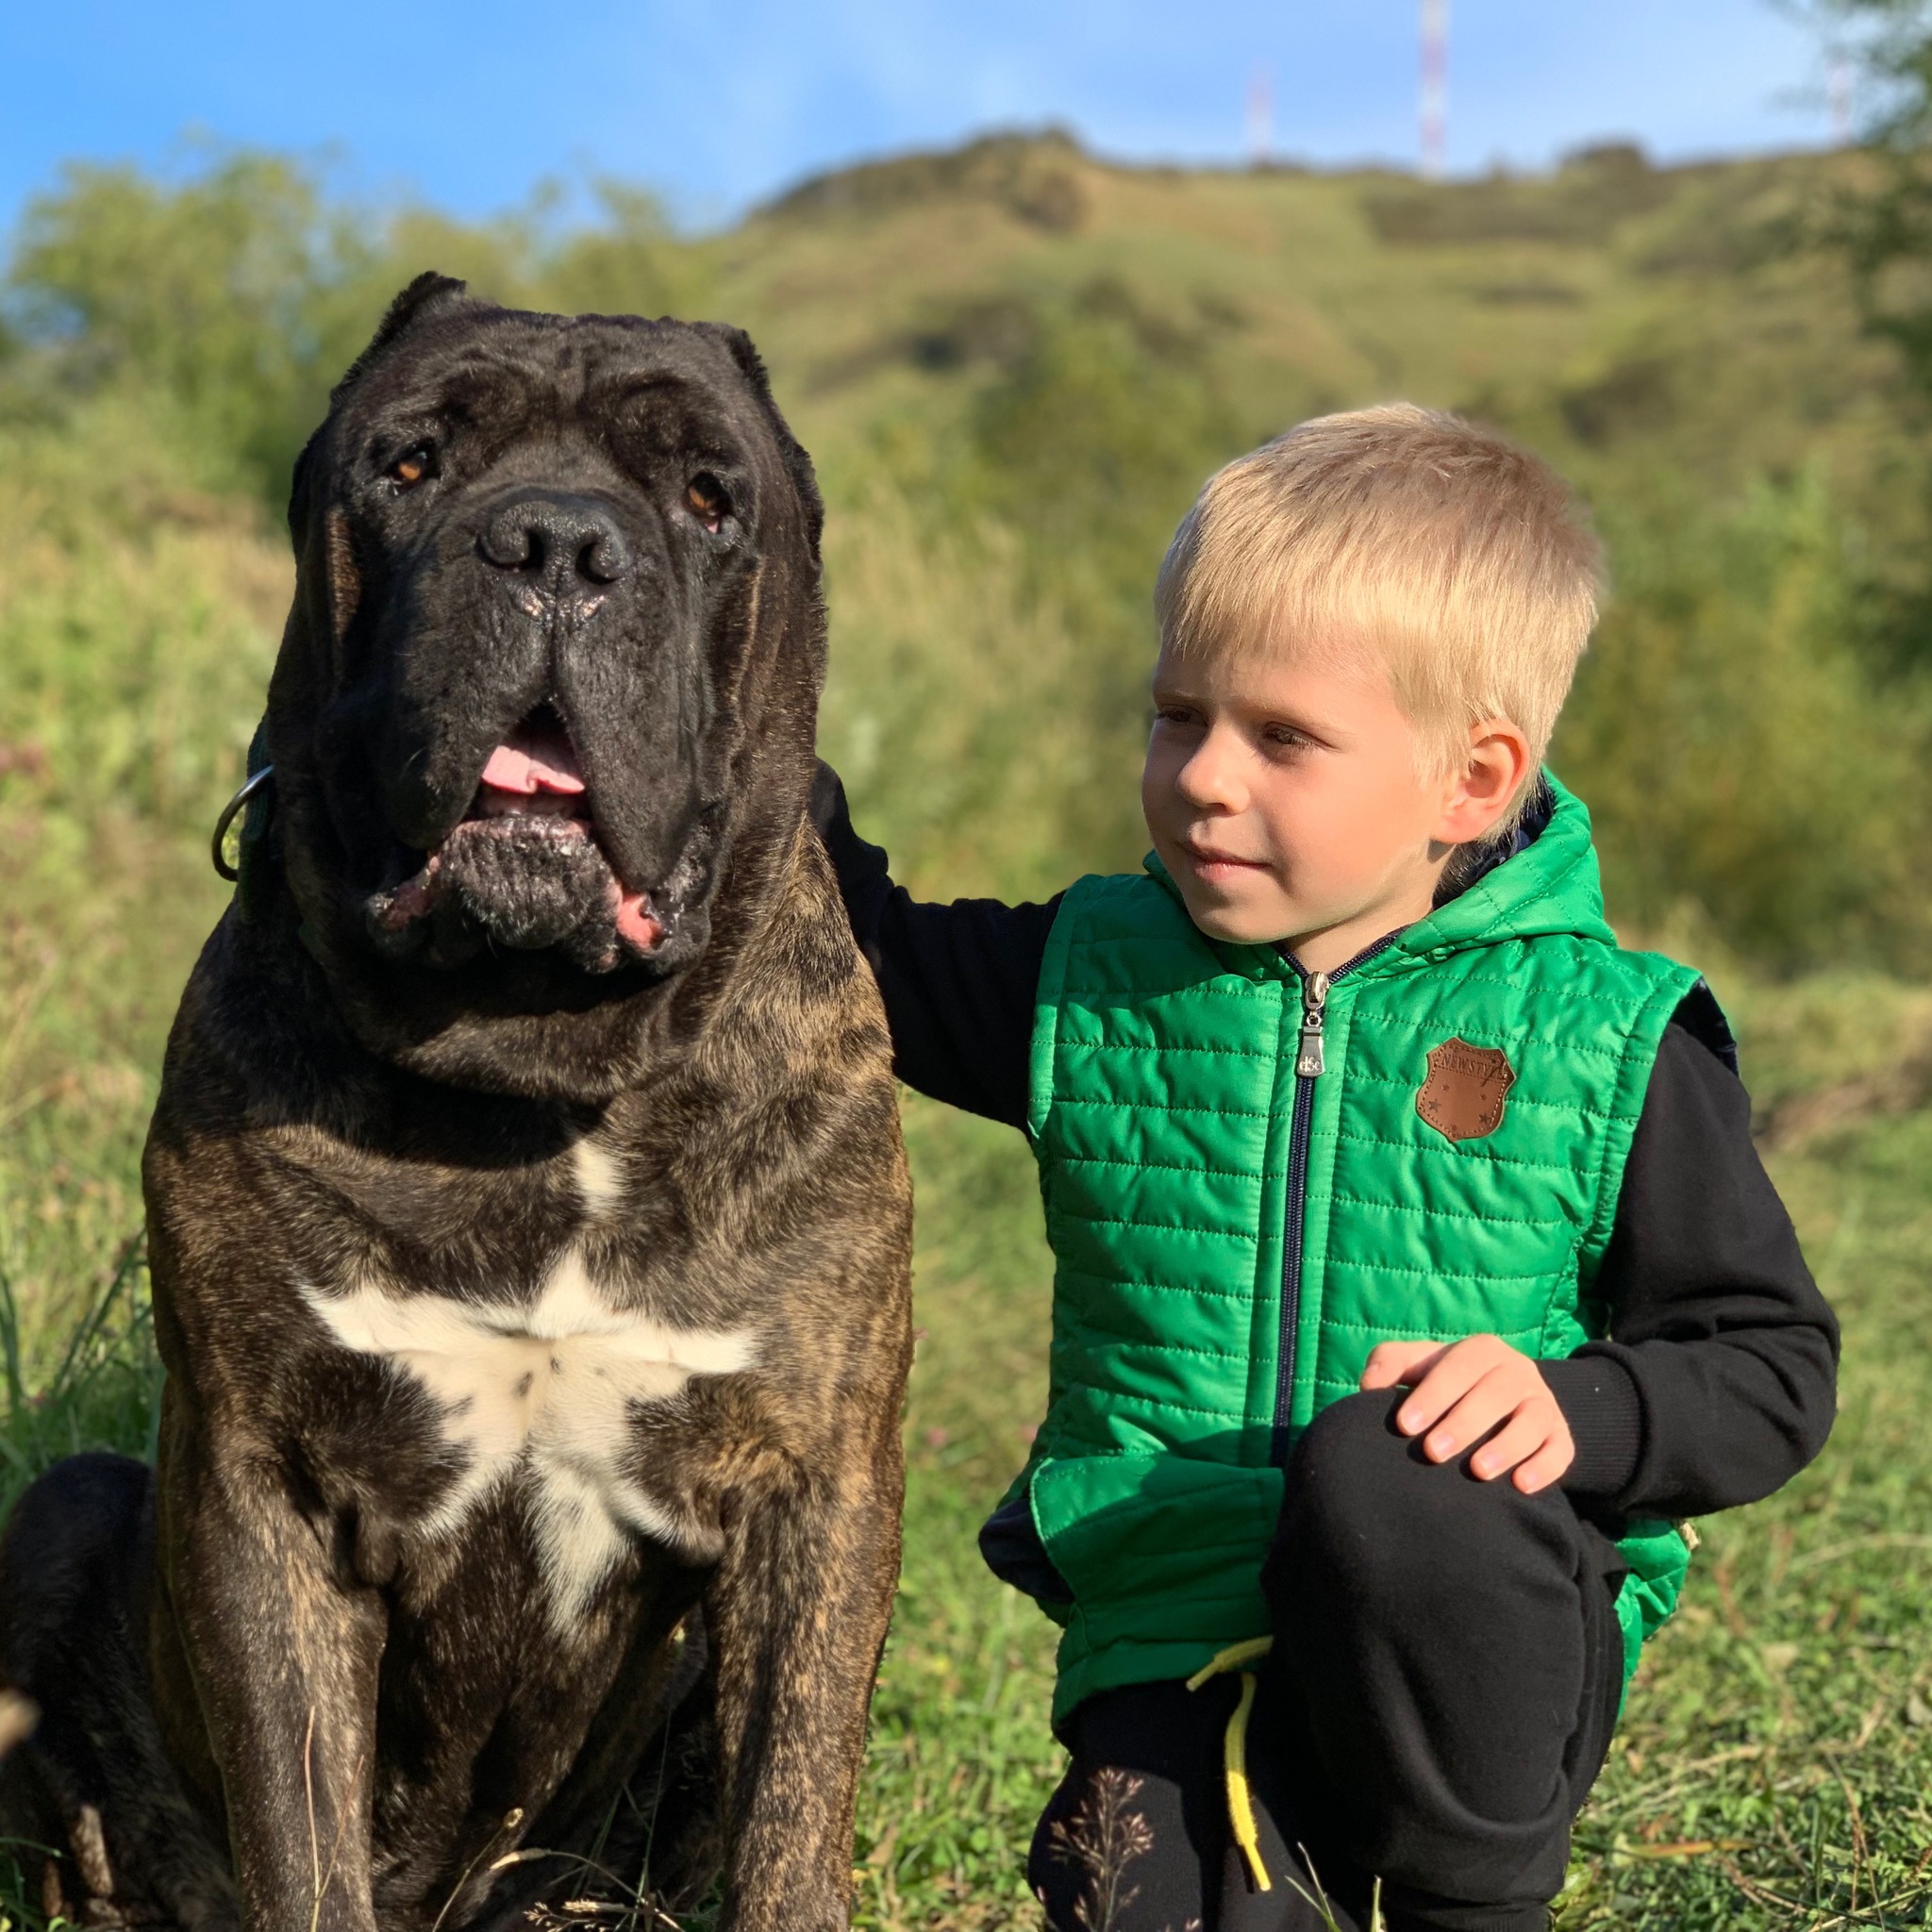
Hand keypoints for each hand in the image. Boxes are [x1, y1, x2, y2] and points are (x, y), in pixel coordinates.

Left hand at [1359, 1335, 1574, 1492]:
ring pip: (1532, 1420)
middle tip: (1433, 1452)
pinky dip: (1546, 1467)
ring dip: (1506, 1446)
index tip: (1405, 1425)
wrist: (1505, 1401)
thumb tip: (1369, 1385)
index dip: (1433, 1394)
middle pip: (1496, 1392)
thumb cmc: (1448, 1384)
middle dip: (1464, 1423)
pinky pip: (1561, 1449)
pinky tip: (1521, 1486)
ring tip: (1477, 1472)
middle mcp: (1517, 1372)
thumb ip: (1391, 1364)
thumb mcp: (1420, 1365)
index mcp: (1481, 1351)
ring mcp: (1543, 1403)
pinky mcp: (1560, 1436)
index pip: (1458, 1366)